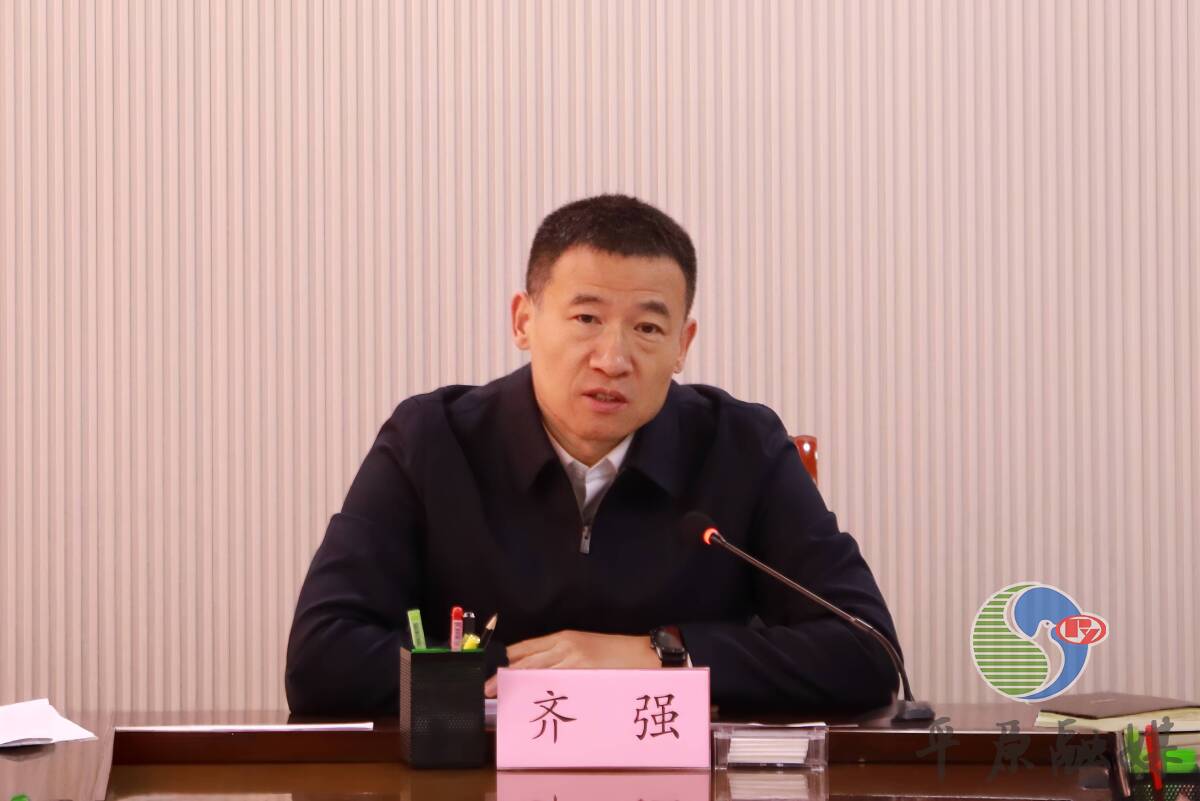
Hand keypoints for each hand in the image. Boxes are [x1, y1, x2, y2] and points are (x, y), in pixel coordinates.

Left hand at [483, 630, 659, 697]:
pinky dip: (543, 692)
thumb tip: (536, 672)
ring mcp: (574, 659)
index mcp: (562, 637)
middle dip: (505, 676)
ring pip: (538, 673)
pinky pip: (558, 683)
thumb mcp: (583, 647)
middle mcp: (565, 645)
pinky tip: (531, 701)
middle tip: (487, 689)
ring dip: (519, 686)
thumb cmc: (613, 652)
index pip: (526, 647)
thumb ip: (560, 656)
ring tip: (503, 697)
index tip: (491, 670)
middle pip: (527, 661)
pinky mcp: (584, 671)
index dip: (507, 659)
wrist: (641, 654)